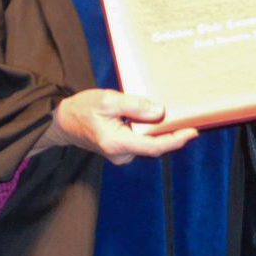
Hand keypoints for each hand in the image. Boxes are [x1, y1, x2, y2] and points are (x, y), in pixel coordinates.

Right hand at [38, 89, 197, 165]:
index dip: (176, 140)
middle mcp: (120, 154)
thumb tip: (160, 112)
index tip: (193, 132)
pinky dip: (150, 132)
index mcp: (118, 142)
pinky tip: (157, 119)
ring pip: (147, 143)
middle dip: (172, 134)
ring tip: (176, 115)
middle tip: (190, 118)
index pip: (154, 146)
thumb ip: (135, 106)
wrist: (63, 122)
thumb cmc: (83, 108)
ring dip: (161, 132)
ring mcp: (120, 155)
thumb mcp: (109, 100)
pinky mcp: (120, 151)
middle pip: (154, 145)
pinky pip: (140, 141)